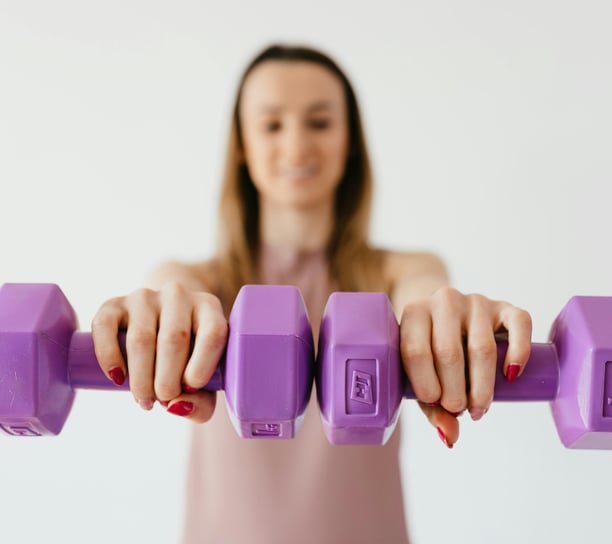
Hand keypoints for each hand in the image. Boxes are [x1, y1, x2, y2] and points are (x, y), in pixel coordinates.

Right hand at [91, 282, 227, 421]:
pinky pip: (105, 326)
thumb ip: (201, 401)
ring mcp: (145, 296)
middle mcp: (178, 295)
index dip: (202, 365)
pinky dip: (109, 356)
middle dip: (167, 379)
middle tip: (163, 400)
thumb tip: (176, 406)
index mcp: (209, 308)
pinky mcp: (114, 303)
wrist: (161, 321)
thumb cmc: (189, 357)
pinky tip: (117, 378)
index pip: (212, 333)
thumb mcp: (204, 379)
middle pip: (174, 338)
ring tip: (144, 400)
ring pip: (141, 338)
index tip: (191, 387)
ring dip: (141, 377)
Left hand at [399, 287, 531, 447]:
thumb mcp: (421, 372)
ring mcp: (475, 302)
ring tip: (478, 408)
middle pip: (449, 352)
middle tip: (459, 410)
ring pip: (482, 346)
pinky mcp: (504, 307)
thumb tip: (450, 437)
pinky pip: (519, 324)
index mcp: (414, 313)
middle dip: (455, 390)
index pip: (415, 350)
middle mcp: (444, 302)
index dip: (425, 383)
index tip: (434, 403)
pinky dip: (518, 353)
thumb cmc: (429, 348)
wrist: (444, 311)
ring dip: (483, 385)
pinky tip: (511, 376)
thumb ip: (431, 405)